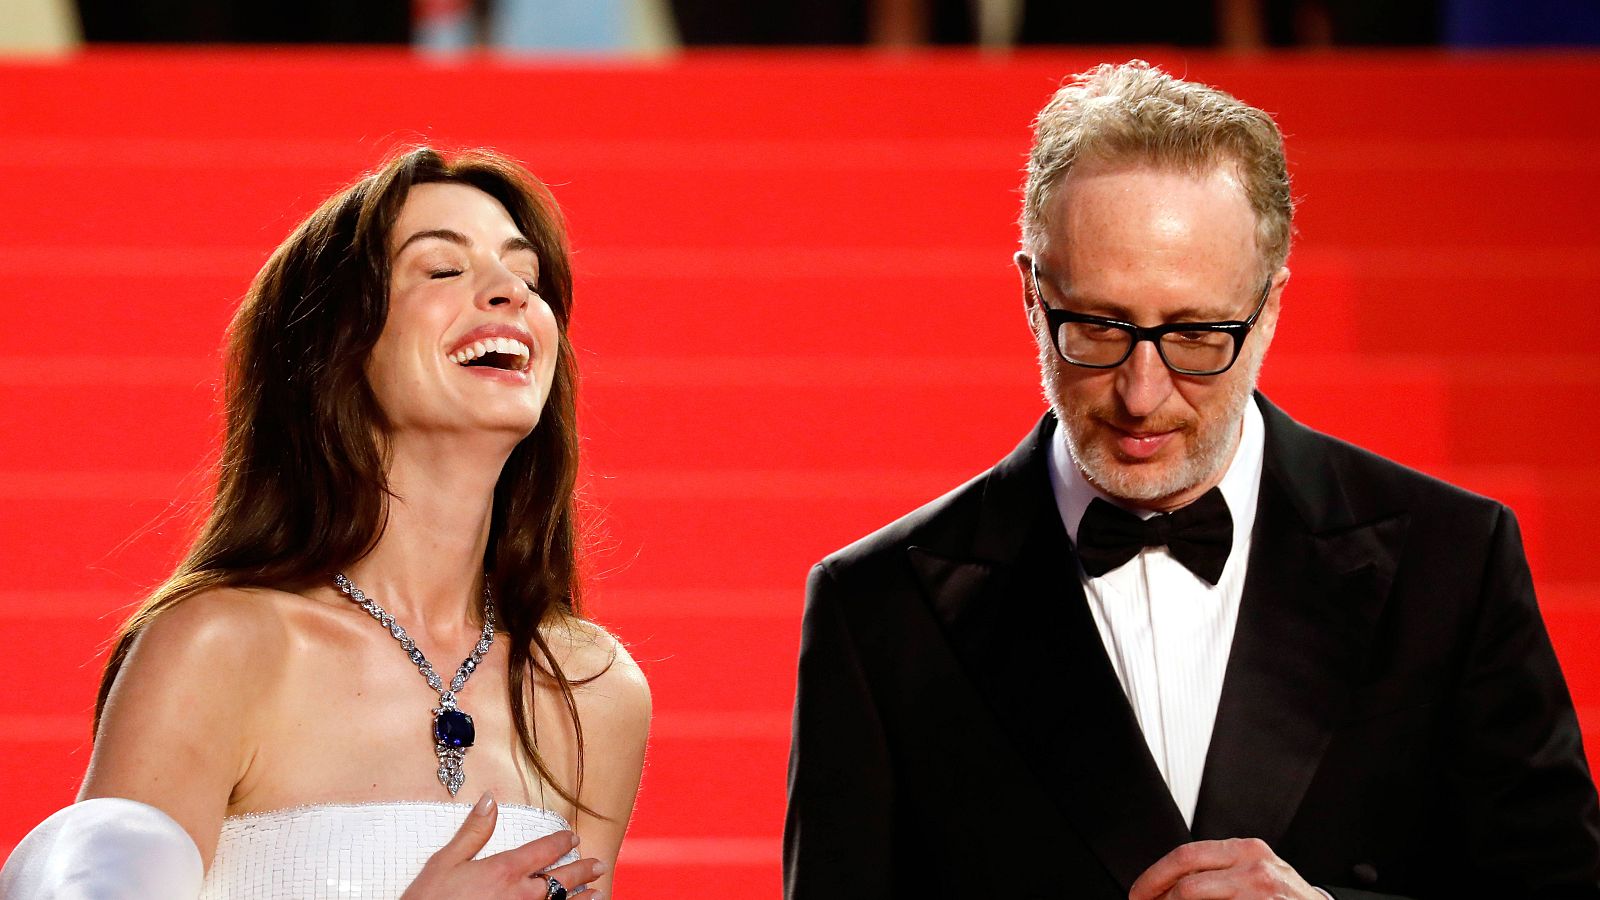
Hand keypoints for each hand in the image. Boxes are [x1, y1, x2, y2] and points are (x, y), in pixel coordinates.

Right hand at [400, 792, 606, 898]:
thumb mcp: (445, 862)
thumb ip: (473, 832)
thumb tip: (489, 800)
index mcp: (504, 870)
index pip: (542, 851)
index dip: (560, 842)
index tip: (573, 836)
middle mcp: (521, 894)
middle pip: (560, 879)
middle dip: (582, 870)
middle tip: (599, 864)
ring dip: (582, 898)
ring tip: (598, 893)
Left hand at [1129, 838, 1321, 899]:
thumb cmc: (1284, 897)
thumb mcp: (1254, 872)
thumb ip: (1218, 869)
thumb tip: (1169, 883)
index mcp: (1245, 850)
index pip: (1185, 856)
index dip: (1154, 877)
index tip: (1139, 893)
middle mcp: (1254, 867)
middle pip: (1186, 881)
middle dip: (1156, 895)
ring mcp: (1261, 893)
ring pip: (1195, 899)